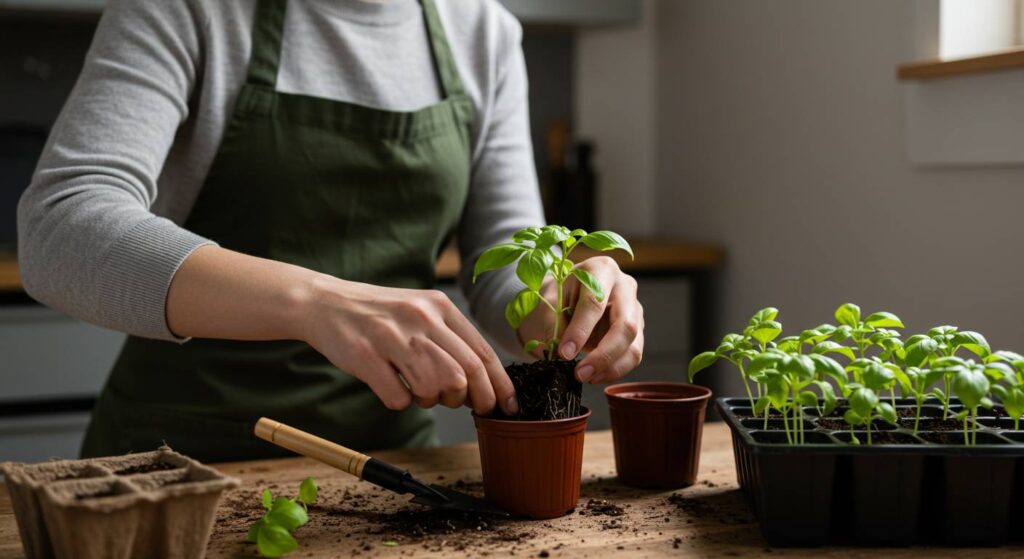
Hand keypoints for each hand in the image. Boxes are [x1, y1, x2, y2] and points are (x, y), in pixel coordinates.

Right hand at [300, 275, 516, 415]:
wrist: (324, 302)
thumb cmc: (379, 314)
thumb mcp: (420, 312)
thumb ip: (450, 340)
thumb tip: (483, 383)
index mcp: (439, 306)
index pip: (481, 353)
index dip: (500, 385)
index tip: (507, 407)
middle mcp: (420, 318)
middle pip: (465, 374)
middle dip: (474, 400)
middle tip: (467, 407)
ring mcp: (392, 337)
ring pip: (435, 388)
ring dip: (433, 400)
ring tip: (420, 390)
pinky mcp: (366, 357)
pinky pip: (399, 398)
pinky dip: (401, 402)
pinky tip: (392, 386)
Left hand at [518, 256, 643, 383]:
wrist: (567, 297)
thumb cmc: (558, 295)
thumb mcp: (548, 300)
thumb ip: (552, 321)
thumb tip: (559, 351)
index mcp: (601, 269)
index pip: (594, 303)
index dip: (580, 331)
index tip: (564, 353)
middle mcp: (625, 286)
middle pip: (625, 325)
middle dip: (602, 355)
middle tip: (579, 373)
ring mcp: (635, 309)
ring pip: (633, 344)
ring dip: (610, 367)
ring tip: (585, 377)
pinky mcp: (637, 330)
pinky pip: (633, 355)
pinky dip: (614, 370)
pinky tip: (595, 375)